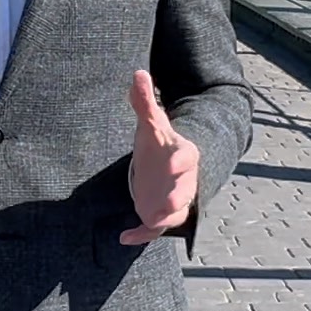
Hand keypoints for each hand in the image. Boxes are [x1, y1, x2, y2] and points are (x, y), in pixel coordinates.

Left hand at [121, 69, 199, 244]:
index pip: (187, 156)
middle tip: (168, 202)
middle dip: (178, 195)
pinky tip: (123, 237)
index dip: (181, 161)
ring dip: (166, 216)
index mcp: (182, 154)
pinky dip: (141, 234)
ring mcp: (174, 199)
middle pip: (184, 188)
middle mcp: (182, 179)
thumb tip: (137, 73)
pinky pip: (154, 228)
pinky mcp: (162, 215)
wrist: (170, 166)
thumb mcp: (152, 122)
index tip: (172, 163)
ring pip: (175, 211)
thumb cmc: (160, 143)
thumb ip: (144, 101)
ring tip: (153, 219)